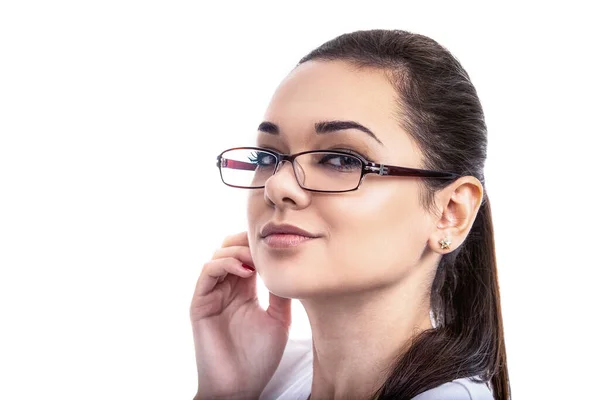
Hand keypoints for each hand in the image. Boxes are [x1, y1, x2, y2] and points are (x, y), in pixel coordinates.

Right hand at [190, 232, 291, 398]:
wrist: (241, 385)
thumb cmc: (259, 357)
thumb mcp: (279, 319)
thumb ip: (281, 293)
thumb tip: (290, 267)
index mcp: (245, 289)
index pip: (247, 254)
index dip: (259, 245)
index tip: (278, 242)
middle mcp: (226, 288)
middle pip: (230, 248)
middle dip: (247, 241)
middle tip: (266, 245)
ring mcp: (212, 294)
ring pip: (218, 255)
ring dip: (238, 251)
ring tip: (257, 260)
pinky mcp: (200, 303)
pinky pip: (207, 272)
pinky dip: (224, 264)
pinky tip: (245, 270)